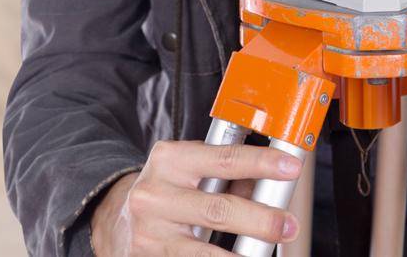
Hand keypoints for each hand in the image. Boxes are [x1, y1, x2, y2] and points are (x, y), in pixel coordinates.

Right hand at [91, 141, 302, 255]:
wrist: (115, 216)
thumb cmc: (165, 187)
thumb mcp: (189, 168)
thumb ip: (227, 173)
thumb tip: (270, 184)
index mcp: (170, 159)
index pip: (225, 158)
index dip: (262, 163)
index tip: (291, 168)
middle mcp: (155, 194)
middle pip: (219, 209)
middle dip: (261, 220)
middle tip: (288, 226)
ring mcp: (149, 230)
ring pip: (204, 248)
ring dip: (242, 256)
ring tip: (266, 252)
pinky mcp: (146, 256)